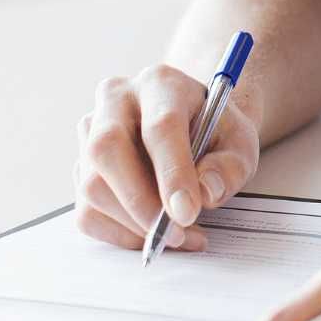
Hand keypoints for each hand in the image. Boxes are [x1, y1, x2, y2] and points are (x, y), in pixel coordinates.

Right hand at [72, 64, 261, 250]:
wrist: (192, 126)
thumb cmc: (215, 133)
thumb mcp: (240, 144)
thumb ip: (230, 167)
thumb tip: (205, 192)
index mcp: (161, 84)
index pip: (160, 127)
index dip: (173, 173)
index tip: (187, 212)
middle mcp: (116, 100)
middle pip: (107, 149)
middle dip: (140, 202)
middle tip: (173, 233)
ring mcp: (91, 132)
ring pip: (92, 185)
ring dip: (132, 224)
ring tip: (177, 236)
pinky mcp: (81, 166)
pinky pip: (87, 211)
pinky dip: (119, 234)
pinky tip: (151, 234)